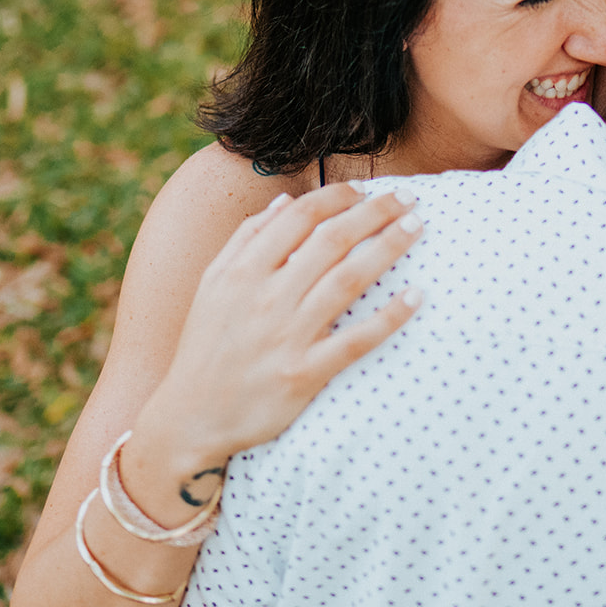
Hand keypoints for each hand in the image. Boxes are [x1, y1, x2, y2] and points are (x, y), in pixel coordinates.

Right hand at [136, 184, 424, 474]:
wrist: (190, 418)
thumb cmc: (206, 345)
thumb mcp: (212, 284)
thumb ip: (245, 238)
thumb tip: (285, 200)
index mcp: (242, 270)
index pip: (300, 217)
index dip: (338, 197)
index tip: (366, 189)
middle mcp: (265, 298)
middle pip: (331, 241)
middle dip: (374, 212)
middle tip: (406, 198)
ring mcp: (286, 336)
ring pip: (347, 280)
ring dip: (387, 249)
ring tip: (415, 227)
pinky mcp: (303, 374)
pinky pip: (355, 341)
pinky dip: (388, 317)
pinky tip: (415, 295)